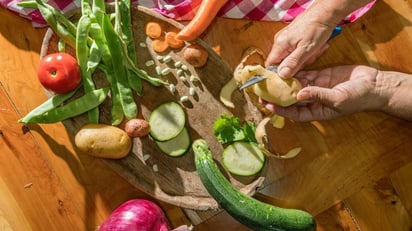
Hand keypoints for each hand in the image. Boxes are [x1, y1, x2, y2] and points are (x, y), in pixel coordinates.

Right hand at [265, 15, 334, 77]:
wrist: (325, 13)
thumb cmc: (317, 29)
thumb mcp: (307, 49)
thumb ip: (293, 63)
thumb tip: (281, 75)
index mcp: (280, 45)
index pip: (271, 66)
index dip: (280, 73)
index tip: (293, 74)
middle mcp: (279, 42)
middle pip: (282, 63)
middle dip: (297, 64)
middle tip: (309, 57)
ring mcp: (285, 39)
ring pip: (290, 58)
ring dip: (303, 58)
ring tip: (314, 50)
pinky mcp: (291, 38)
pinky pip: (295, 51)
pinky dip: (304, 52)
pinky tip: (313, 48)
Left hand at [265, 65, 382, 120]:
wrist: (374, 85)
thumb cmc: (358, 98)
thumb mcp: (338, 99)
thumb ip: (318, 96)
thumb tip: (299, 95)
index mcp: (317, 111)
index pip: (294, 113)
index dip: (281, 109)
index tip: (268, 105)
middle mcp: (313, 101)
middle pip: (291, 99)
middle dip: (277, 96)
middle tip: (262, 91)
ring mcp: (316, 87)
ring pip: (296, 86)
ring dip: (284, 82)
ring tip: (269, 78)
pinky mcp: (321, 76)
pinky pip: (305, 74)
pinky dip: (295, 72)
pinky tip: (284, 69)